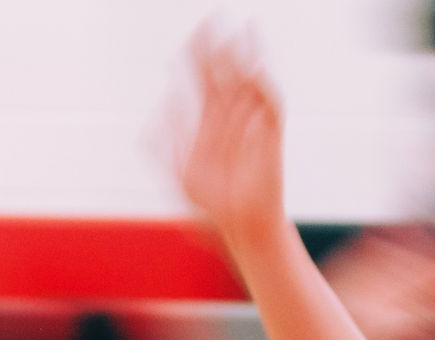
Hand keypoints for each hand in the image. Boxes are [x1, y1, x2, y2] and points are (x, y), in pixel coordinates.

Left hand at [174, 28, 287, 254]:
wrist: (239, 224)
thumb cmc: (212, 204)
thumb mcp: (179, 172)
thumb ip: (168, 140)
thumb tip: (162, 106)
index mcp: (207, 123)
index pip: (204, 79)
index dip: (199, 55)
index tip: (196, 31)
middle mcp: (231, 117)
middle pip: (226, 71)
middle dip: (220, 46)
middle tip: (214, 17)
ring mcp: (252, 122)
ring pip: (250, 79)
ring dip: (246, 56)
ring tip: (242, 30)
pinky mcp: (272, 133)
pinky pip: (271, 103)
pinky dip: (264, 87)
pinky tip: (255, 71)